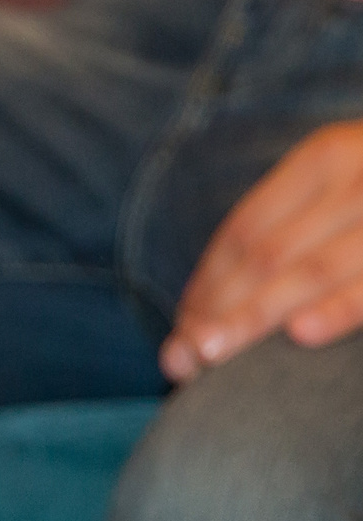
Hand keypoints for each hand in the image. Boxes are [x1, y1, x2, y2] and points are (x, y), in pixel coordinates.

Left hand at [163, 121, 362, 379]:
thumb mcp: (343, 205)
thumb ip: (292, 239)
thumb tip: (207, 310)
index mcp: (326, 158)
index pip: (245, 228)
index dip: (205, 283)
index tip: (175, 333)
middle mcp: (359, 169)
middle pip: (267, 251)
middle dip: (218, 310)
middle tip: (179, 361)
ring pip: (314, 265)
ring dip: (257, 317)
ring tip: (214, 357)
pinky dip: (341, 306)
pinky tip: (301, 334)